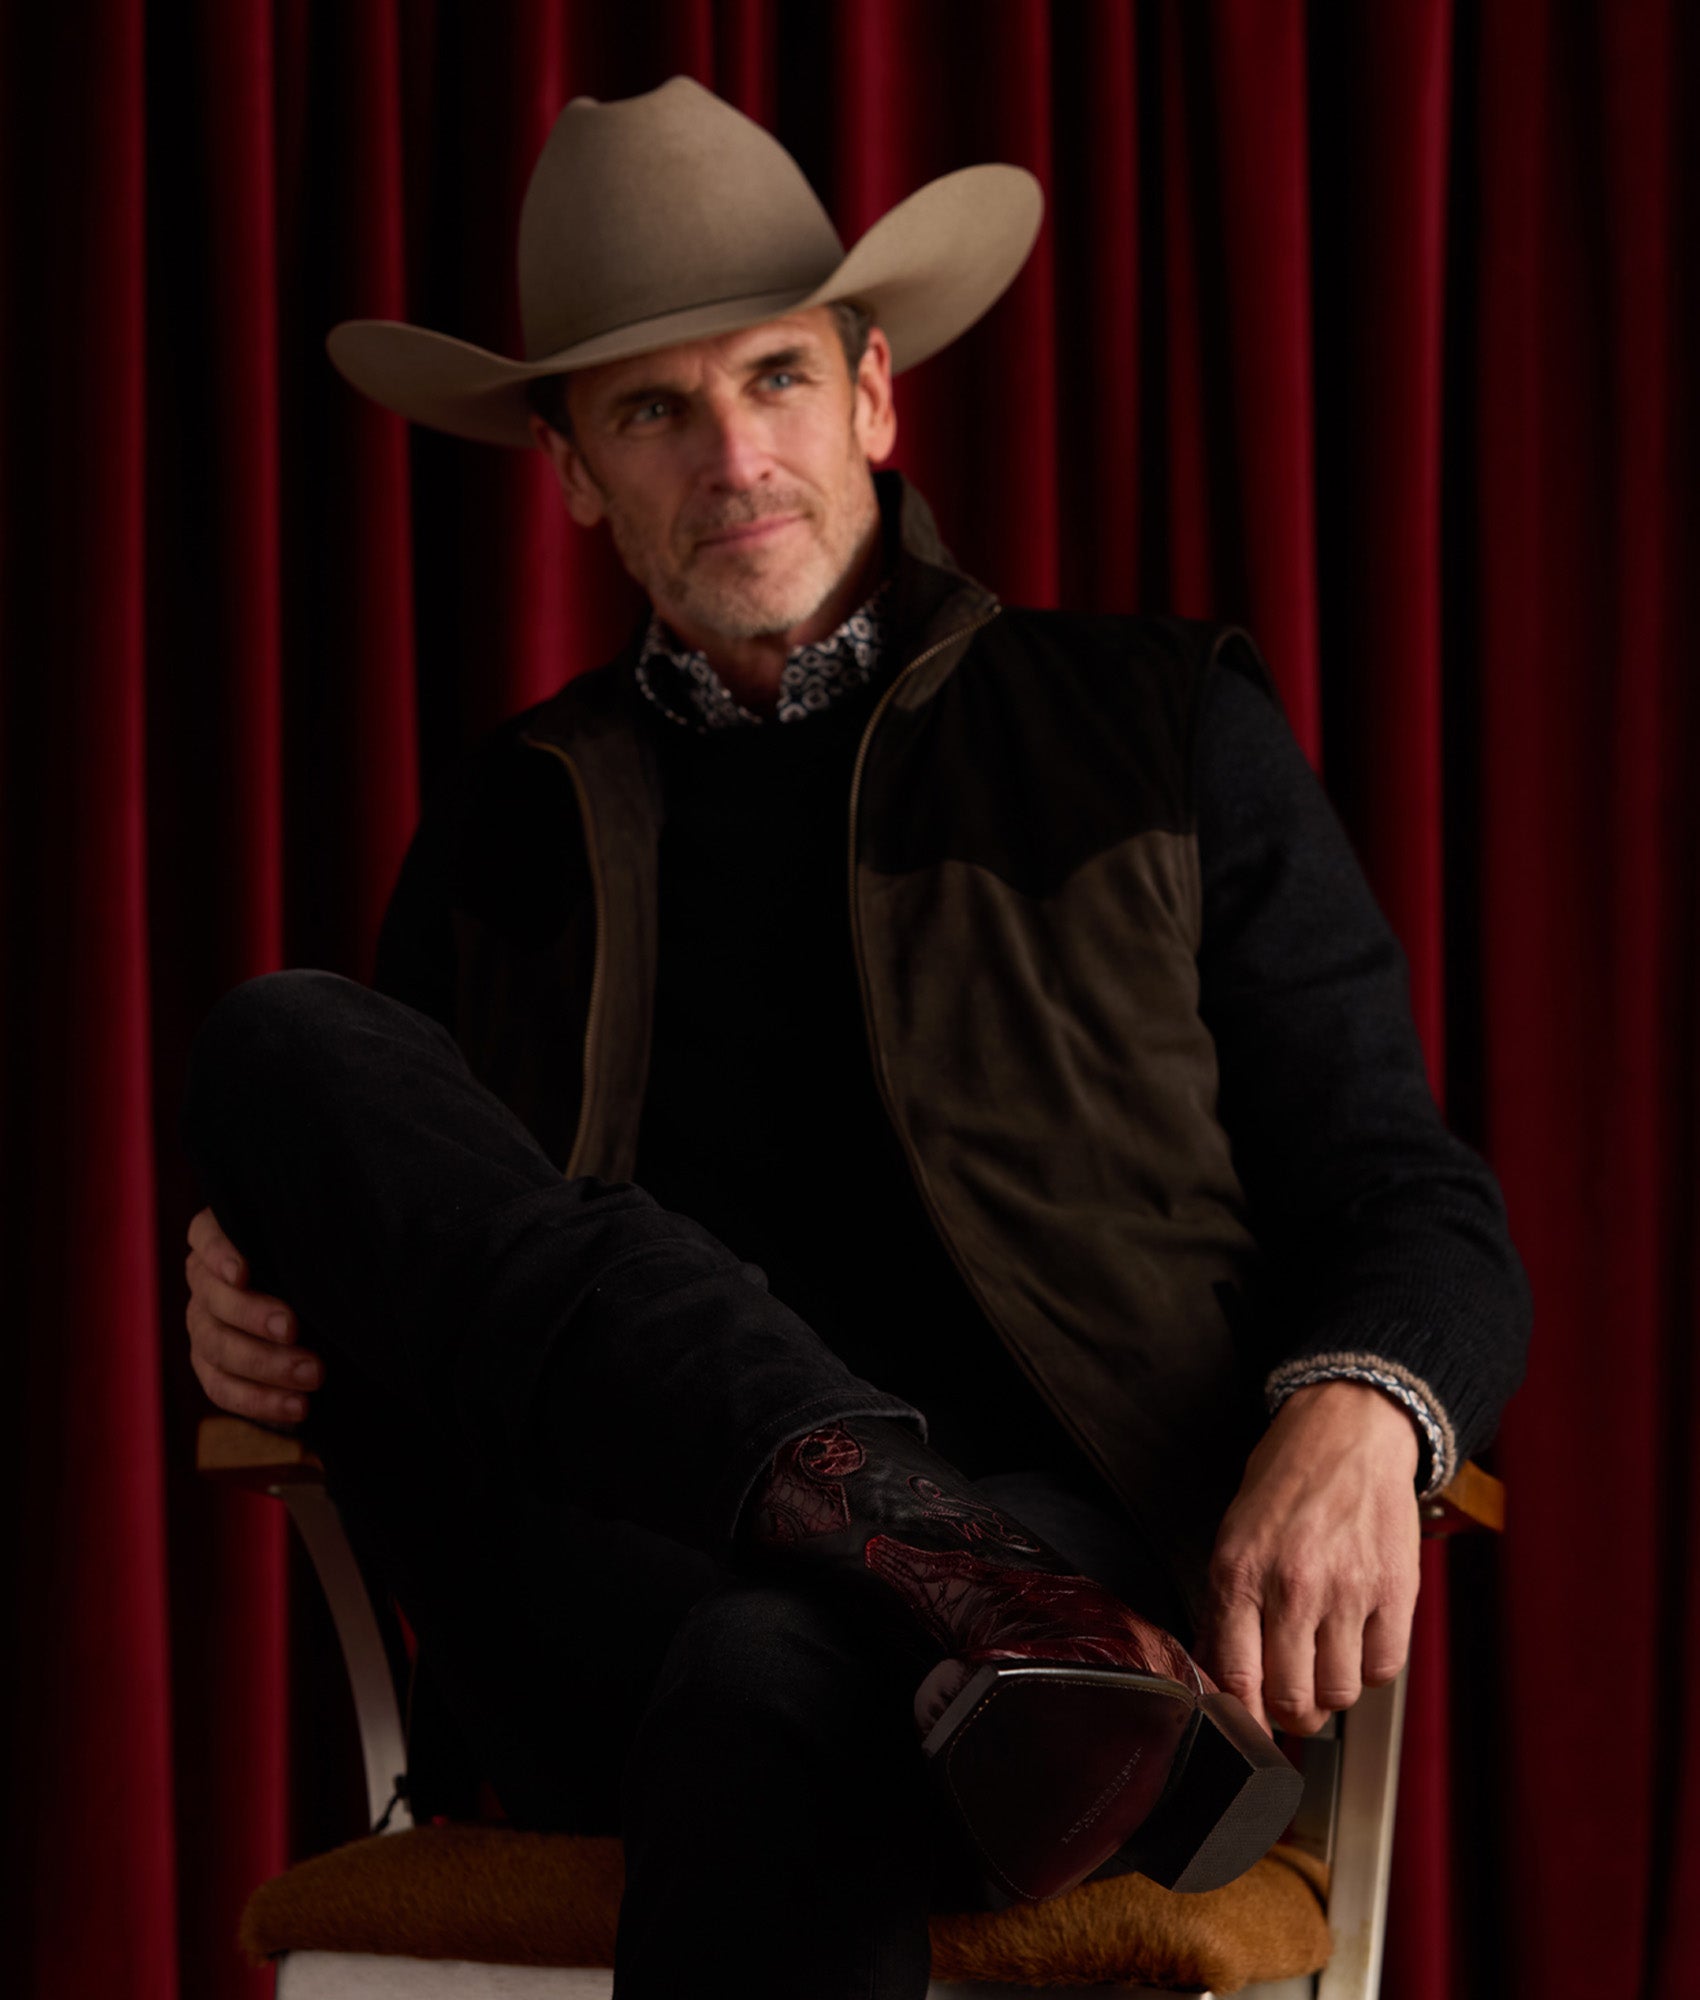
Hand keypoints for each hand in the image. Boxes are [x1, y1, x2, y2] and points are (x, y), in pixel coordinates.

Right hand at [184, 1206, 321, 1424]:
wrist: (322, 1314)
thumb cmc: (321, 1264)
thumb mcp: (319, 1246)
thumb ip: (314, 1243)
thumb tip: (340, 1249)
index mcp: (221, 1240)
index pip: (206, 1236)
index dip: (220, 1253)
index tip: (244, 1272)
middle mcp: (205, 1283)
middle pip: (213, 1299)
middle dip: (253, 1316)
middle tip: (293, 1329)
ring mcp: (203, 1326)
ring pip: (218, 1349)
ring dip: (266, 1365)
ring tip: (313, 1375)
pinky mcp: (211, 1367)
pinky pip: (223, 1389)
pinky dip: (260, 1401)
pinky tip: (298, 1407)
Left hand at [1199, 1380, 1421, 1735]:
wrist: (1348, 1432)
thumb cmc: (1286, 1482)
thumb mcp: (1233, 1537)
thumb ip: (1224, 1608)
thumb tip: (1217, 1675)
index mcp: (1240, 1572)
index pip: (1236, 1677)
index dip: (1244, 1719)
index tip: (1249, 1730)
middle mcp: (1292, 1586)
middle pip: (1292, 1698)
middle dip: (1291, 1710)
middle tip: (1293, 1694)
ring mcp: (1347, 1590)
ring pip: (1340, 1693)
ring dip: (1332, 1690)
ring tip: (1326, 1659)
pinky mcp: (1395, 1591)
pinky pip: (1385, 1669)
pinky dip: (1371, 1668)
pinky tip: (1359, 1640)